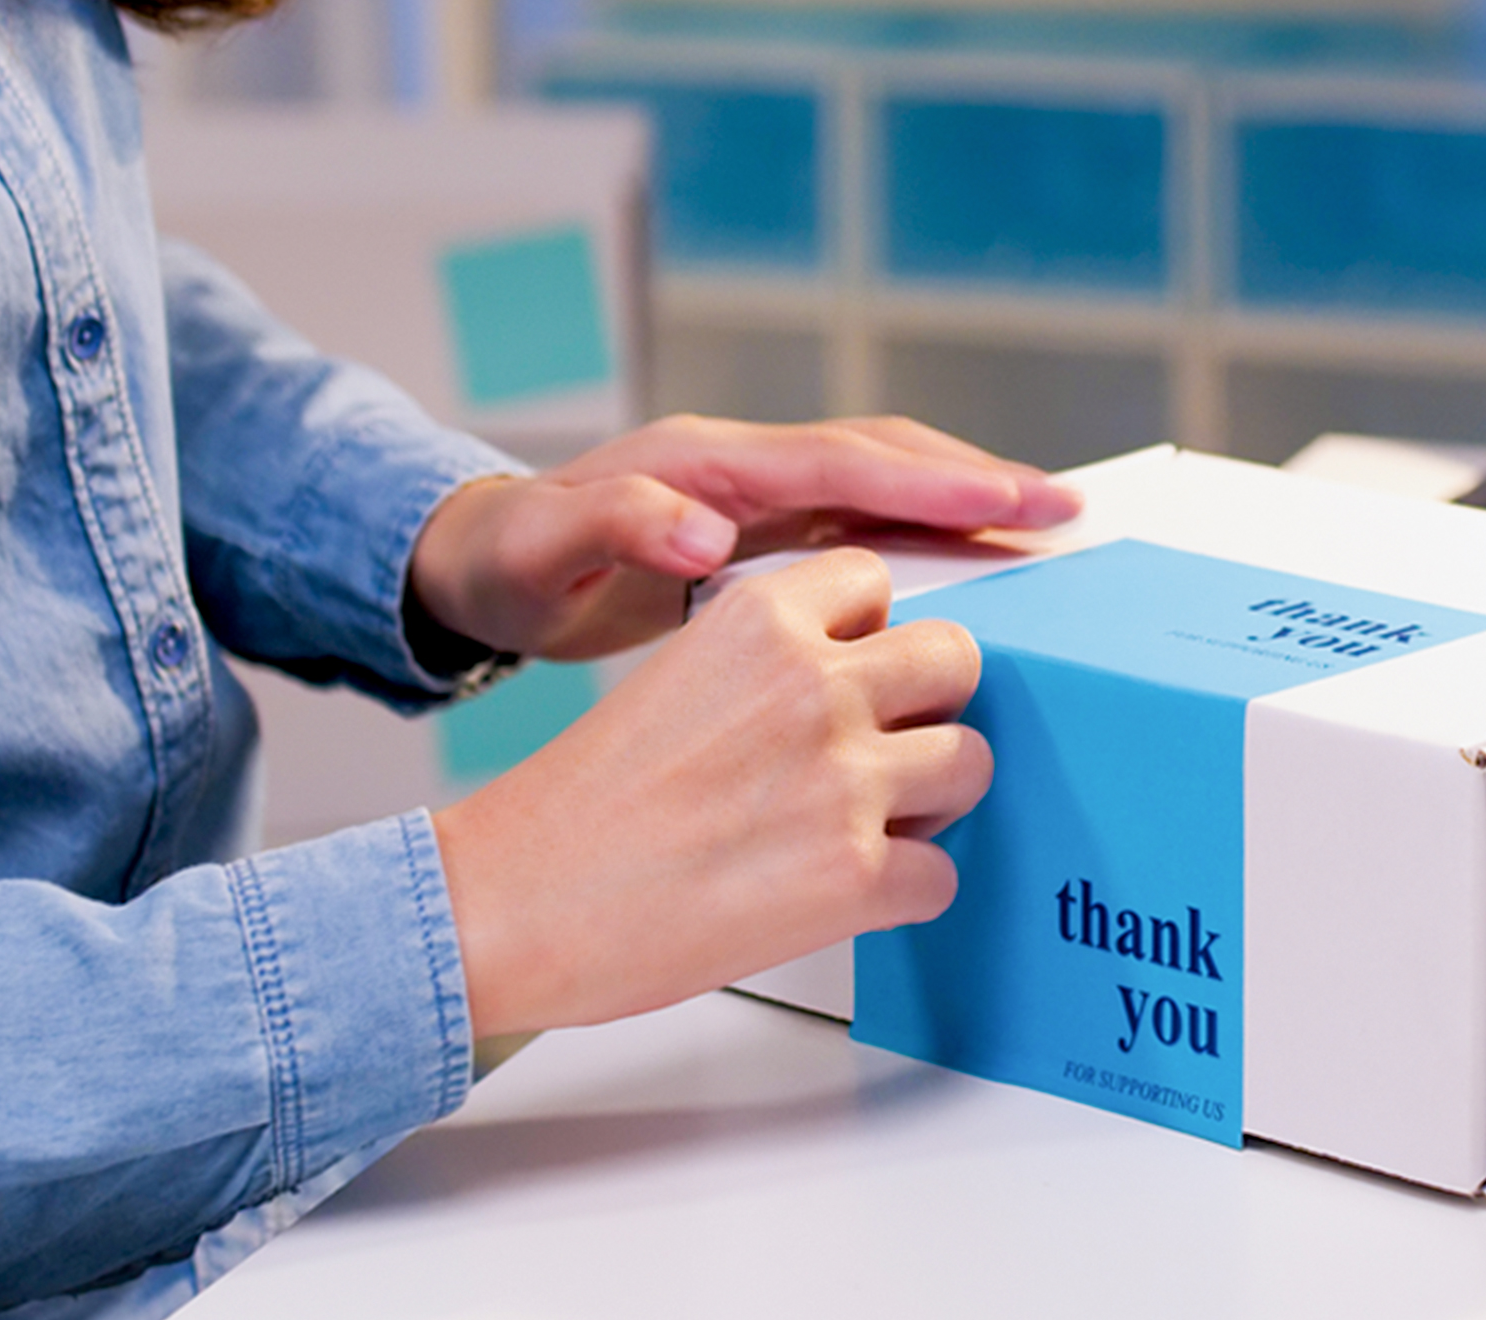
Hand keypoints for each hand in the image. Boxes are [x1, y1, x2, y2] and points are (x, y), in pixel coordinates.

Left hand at [406, 414, 1080, 659]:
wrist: (478, 564)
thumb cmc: (510, 561)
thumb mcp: (546, 549)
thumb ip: (620, 527)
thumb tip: (705, 535)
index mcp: (709, 463)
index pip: (843, 462)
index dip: (931, 480)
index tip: (1011, 499)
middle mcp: (745, 466)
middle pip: (884, 459)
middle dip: (976, 480)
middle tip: (1066, 509)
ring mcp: (756, 496)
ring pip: (882, 487)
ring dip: (960, 503)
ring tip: (1045, 530)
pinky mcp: (758, 533)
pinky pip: (860, 526)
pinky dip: (919, 537)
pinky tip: (965, 571)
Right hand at [430, 548, 984, 1036]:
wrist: (513, 901)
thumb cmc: (579, 808)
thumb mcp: (680, 676)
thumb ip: (772, 666)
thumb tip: (856, 682)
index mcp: (760, 618)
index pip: (879, 583)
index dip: (870, 636)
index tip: (846, 675)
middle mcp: (813, 682)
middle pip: (955, 660)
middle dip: (927, 707)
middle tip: (881, 750)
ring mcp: (844, 777)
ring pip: (972, 764)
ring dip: (929, 802)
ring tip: (864, 827)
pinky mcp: (855, 874)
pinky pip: (944, 876)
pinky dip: (905, 896)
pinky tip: (844, 896)